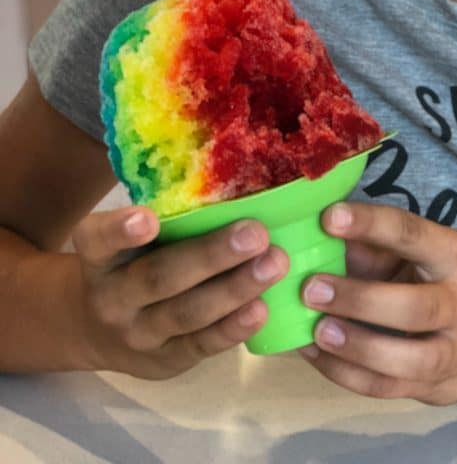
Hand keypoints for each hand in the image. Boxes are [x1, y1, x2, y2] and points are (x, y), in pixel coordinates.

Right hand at [72, 205, 287, 377]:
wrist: (95, 331)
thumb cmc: (129, 263)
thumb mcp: (128, 240)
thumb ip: (165, 216)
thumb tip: (234, 183)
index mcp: (99, 256)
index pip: (98, 240)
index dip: (120, 230)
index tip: (148, 219)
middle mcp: (112, 297)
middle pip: (160, 276)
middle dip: (212, 255)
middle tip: (256, 233)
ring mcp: (138, 334)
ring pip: (187, 312)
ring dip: (235, 288)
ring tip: (274, 264)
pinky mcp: (165, 360)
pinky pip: (202, 344)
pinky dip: (234, 327)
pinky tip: (262, 308)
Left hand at [298, 202, 456, 404]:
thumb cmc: (440, 281)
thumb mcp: (419, 253)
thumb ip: (373, 245)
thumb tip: (316, 233)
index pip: (412, 234)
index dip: (371, 224)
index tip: (329, 218)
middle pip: (415, 307)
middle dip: (360, 299)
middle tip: (312, 289)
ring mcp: (452, 352)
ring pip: (406, 359)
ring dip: (356, 346)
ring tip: (316, 331)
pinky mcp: (433, 387)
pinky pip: (386, 387)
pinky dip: (344, 374)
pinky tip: (314, 354)